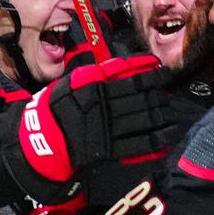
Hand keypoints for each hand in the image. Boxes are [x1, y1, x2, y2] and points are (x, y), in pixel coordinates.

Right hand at [2, 54, 175, 203]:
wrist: (43, 138)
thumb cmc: (59, 106)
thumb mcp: (74, 81)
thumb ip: (100, 73)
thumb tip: (128, 64)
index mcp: (97, 88)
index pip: (132, 80)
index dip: (152, 76)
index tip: (164, 72)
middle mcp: (105, 107)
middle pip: (142, 101)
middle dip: (159, 98)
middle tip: (168, 96)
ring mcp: (108, 130)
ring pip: (143, 122)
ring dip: (161, 117)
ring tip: (170, 115)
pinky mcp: (109, 149)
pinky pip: (137, 145)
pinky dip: (154, 141)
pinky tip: (165, 137)